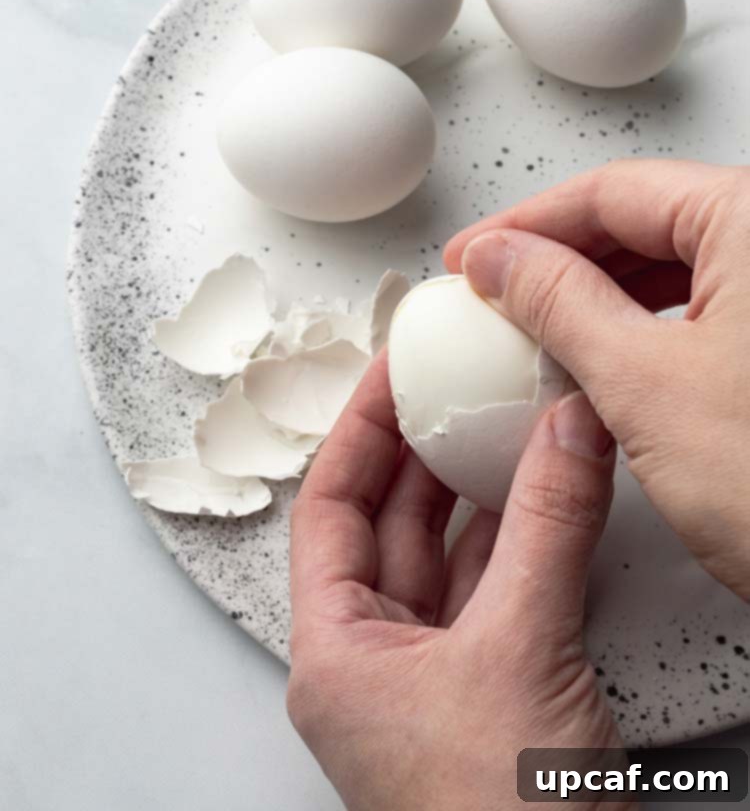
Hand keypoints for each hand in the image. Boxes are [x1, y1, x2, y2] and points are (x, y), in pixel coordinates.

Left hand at [288, 353, 628, 810]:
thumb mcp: (523, 650)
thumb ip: (547, 527)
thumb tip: (566, 431)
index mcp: (336, 654)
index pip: (327, 509)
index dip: (359, 431)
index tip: (392, 372)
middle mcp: (373, 663)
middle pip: (385, 526)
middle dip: (418, 452)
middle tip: (450, 386)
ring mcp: (432, 678)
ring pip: (444, 557)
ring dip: (472, 491)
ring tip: (496, 422)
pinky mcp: (488, 691)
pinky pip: (492, 591)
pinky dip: (515, 538)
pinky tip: (538, 496)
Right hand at [445, 159, 749, 599]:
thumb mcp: (646, 384)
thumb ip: (560, 304)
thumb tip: (503, 261)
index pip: (614, 191)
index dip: (528, 224)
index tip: (476, 254)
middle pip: (646, 219)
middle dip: (560, 257)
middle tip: (497, 290)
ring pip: (676, 264)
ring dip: (599, 292)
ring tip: (540, 324)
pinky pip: (706, 308)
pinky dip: (646, 325)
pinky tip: (608, 355)